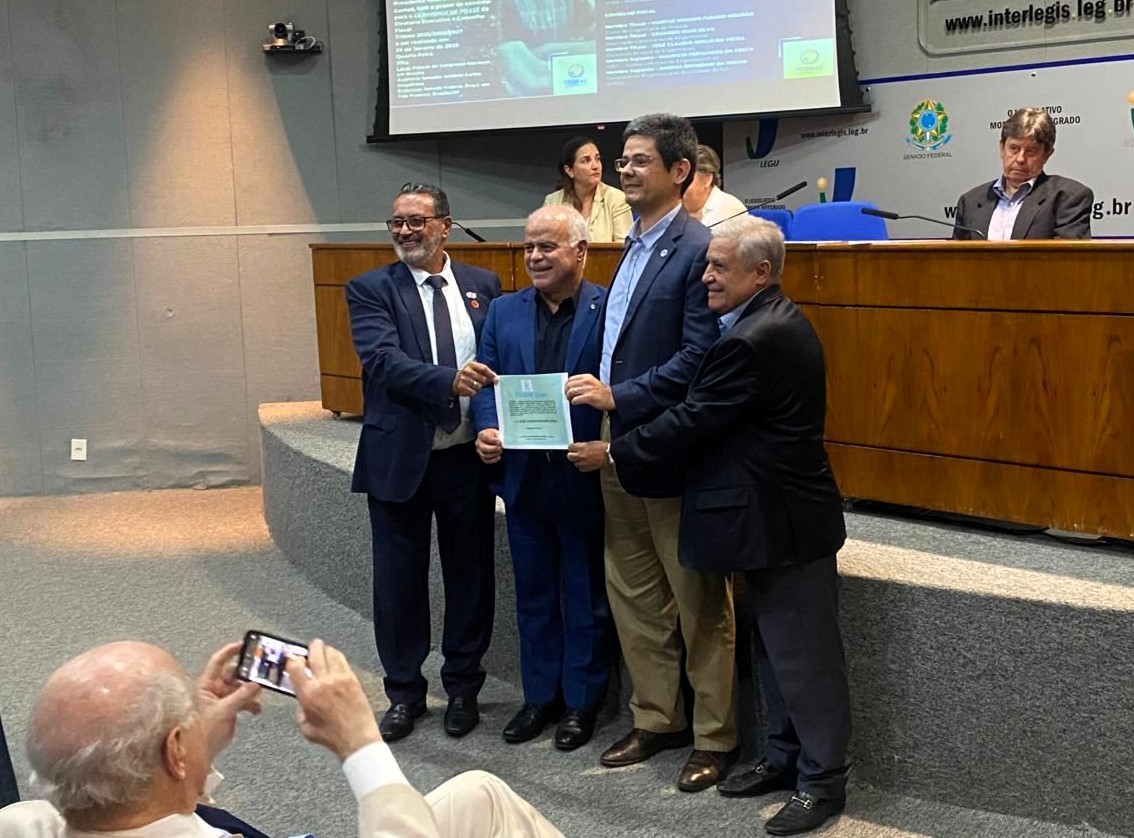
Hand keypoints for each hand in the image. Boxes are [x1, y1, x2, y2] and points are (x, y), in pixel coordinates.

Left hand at [196, 642, 261, 760]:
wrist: (199, 754)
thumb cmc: (201, 732)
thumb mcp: (223, 711)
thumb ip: (241, 696)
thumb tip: (256, 684)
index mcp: (206, 685)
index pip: (219, 662)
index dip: (230, 651)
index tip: (244, 645)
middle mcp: (213, 689)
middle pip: (233, 673)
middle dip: (247, 673)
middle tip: (260, 672)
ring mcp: (221, 699)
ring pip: (240, 687)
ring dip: (251, 690)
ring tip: (259, 694)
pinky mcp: (229, 709)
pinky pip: (243, 700)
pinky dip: (251, 703)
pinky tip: (256, 709)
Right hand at [287, 639, 380, 760]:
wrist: (356, 737)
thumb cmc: (331, 736)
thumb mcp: (305, 726)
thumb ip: (300, 709)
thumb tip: (302, 699)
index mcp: (308, 694)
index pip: (295, 666)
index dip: (292, 660)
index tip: (292, 659)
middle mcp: (323, 682)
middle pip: (314, 653)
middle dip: (310, 647)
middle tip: (309, 647)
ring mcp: (339, 678)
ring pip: (330, 653)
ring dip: (324, 650)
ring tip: (322, 651)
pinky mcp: (352, 678)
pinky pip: (343, 660)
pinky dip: (337, 656)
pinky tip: (335, 658)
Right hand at [452, 361, 496, 396]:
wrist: (455, 380)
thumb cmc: (469, 375)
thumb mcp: (475, 370)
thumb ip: (486, 373)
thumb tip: (496, 379)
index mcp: (471, 364)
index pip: (484, 368)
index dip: (491, 374)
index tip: (496, 380)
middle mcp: (466, 371)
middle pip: (482, 379)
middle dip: (483, 382)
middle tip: (479, 382)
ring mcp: (463, 379)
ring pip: (478, 386)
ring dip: (478, 387)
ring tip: (473, 385)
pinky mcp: (460, 387)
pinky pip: (473, 392)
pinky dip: (473, 392)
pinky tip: (469, 389)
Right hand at [476, 428, 502, 463]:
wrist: (493, 439)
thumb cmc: (494, 435)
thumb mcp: (496, 432)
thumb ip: (498, 436)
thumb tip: (499, 442)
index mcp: (481, 435)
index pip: (484, 437)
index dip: (492, 440)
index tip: (499, 441)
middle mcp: (478, 443)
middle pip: (483, 448)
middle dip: (493, 449)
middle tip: (500, 448)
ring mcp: (479, 451)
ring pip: (485, 455)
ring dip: (494, 454)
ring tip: (500, 451)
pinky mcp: (482, 457)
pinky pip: (486, 460)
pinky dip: (493, 460)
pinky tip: (498, 457)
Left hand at [565, 374, 614, 410]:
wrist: (611, 397)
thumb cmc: (600, 391)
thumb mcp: (591, 382)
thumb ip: (581, 382)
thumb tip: (569, 386)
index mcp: (586, 377)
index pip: (570, 379)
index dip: (566, 385)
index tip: (566, 390)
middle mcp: (586, 382)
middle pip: (569, 385)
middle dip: (566, 392)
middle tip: (568, 396)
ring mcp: (588, 389)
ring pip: (571, 392)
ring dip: (569, 397)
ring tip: (571, 399)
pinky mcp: (590, 397)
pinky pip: (576, 399)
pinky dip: (574, 402)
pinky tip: (575, 403)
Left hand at [567, 441, 608, 472]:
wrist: (610, 454)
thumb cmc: (603, 447)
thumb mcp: (591, 443)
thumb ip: (583, 445)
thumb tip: (578, 447)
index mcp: (582, 447)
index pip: (570, 447)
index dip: (571, 447)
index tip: (572, 448)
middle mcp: (581, 455)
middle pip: (569, 456)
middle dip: (571, 455)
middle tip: (575, 454)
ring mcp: (584, 463)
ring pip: (575, 464)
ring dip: (577, 461)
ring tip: (582, 459)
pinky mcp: (588, 468)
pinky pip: (581, 469)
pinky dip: (582, 467)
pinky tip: (586, 464)